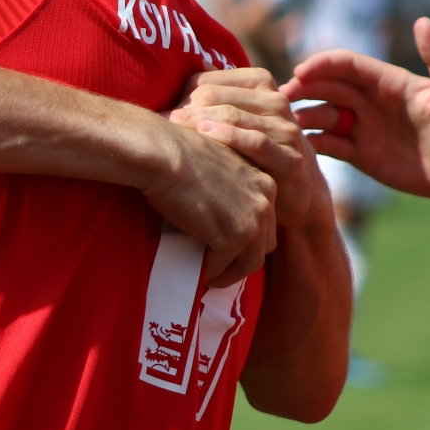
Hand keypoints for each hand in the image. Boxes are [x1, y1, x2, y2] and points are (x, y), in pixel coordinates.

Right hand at [139, 120, 277, 288]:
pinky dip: (211, 272)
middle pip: (264, 243)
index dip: (246, 237)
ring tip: (211, 278)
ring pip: (250, 262)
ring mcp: (253, 219)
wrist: (163, 153)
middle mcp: (266, 200)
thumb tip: (212, 206)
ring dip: (230, 274)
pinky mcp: (234, 236)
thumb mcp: (214, 165)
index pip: (265, 220)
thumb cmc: (176, 152)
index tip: (225, 246)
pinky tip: (199, 273)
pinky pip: (223, 265)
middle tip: (219, 266)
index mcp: (263, 180)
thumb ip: (224, 185)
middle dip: (242, 259)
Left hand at [169, 67, 333, 229]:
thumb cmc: (253, 151)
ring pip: (235, 116)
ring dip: (200, 121)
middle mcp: (276, 101)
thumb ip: (213, 99)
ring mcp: (285, 129)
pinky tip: (204, 139)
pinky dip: (228, 139)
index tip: (164, 111)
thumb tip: (177, 84)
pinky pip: (256, 143)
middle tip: (162, 120)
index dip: (183, 95)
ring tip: (175, 126)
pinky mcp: (290, 158)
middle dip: (186, 108)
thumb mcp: (236, 120)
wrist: (298, 190)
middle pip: (218, 96)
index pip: (210, 80)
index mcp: (261, 83)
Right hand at [281, 17, 429, 199]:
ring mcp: (363, 128)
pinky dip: (311, 146)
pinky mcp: (360, 155)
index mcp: (387, 81)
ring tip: (284, 126)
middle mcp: (370, 101)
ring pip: (321, 116)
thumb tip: (423, 22)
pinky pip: (328, 147)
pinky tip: (299, 150)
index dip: (321, 65)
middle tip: (280, 100)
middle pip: (325, 88)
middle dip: (301, 89)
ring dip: (301, 118)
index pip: (345, 65)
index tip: (300, 72)